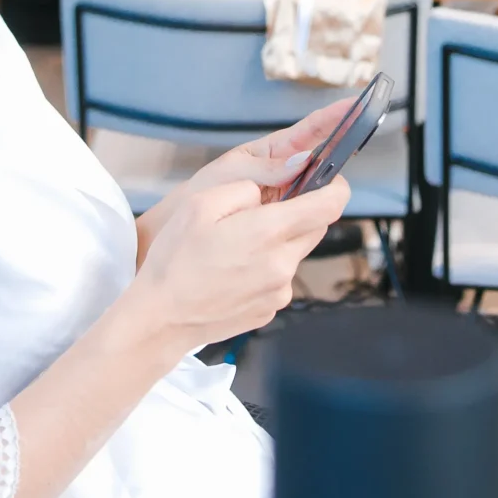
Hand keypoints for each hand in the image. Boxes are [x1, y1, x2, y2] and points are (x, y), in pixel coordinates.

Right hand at [126, 179, 351, 352]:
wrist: (161, 319)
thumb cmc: (175, 260)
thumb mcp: (200, 204)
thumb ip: (244, 189)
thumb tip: (266, 191)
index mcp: (270, 232)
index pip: (331, 205)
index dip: (336, 186)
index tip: (328, 178)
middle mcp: (284, 264)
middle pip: (316, 227)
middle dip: (301, 212)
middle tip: (264, 210)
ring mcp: (280, 291)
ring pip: (295, 253)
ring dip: (279, 242)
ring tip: (236, 246)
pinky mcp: (271, 309)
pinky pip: (280, 278)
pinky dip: (266, 268)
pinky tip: (232, 271)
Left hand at [186, 99, 355, 205]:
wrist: (189, 222)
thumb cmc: (209, 189)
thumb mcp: (234, 171)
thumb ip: (267, 167)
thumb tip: (303, 161)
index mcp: (275, 150)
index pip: (312, 129)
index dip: (335, 116)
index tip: (358, 103)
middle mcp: (288, 170)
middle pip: (325, 158)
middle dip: (342, 149)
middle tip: (358, 142)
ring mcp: (290, 193)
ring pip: (320, 189)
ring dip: (328, 187)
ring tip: (330, 184)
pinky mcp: (288, 216)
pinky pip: (310, 213)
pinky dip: (314, 213)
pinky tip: (313, 215)